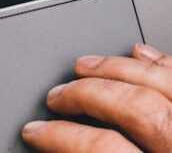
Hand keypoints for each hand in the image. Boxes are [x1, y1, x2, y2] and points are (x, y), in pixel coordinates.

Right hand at [23, 44, 171, 151]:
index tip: (36, 132)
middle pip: (133, 106)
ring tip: (84, 66)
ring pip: (160, 84)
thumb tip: (52, 150)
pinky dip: (161, 63)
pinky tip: (140, 54)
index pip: (100, 147)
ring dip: (116, 69)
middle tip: (57, 96)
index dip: (61, 136)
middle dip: (85, 94)